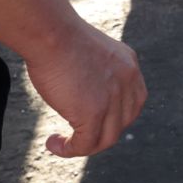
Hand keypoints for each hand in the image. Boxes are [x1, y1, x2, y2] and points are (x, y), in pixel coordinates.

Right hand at [24, 23, 145, 156]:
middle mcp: (128, 82)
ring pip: (106, 139)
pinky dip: (69, 150)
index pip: (132, 102)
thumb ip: (96, 72)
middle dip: (101, 132)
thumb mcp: (89, 52)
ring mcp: (113, 99)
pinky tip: (53, 143)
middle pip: (122, 122)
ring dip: (84, 146)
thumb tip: (84, 93)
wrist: (50, 32)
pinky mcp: (94, 113)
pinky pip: (85, 145)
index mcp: (128, 65)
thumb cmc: (57, 36)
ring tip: (62, 143)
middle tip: (76, 134)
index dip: (114, 117)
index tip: (92, 120)